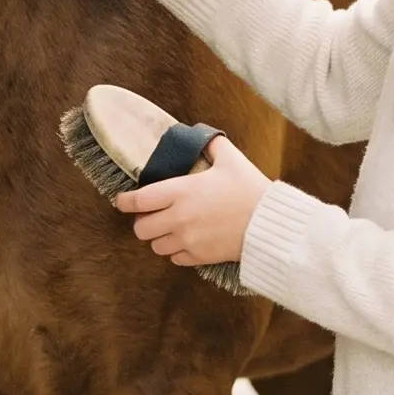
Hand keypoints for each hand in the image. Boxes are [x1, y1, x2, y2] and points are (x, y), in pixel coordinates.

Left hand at [113, 136, 269, 265]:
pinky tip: (186, 241)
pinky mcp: (199, 256)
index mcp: (181, 191)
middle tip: (151, 216)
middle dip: (143, 221)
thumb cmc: (250, 190)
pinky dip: (176, 251)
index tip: (123, 201)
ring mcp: (187, 240)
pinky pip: (175, 258)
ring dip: (159, 237)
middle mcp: (178, 217)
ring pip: (155, 246)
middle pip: (140, 228)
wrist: (270, 224)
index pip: (138, 200)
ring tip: (170, 229)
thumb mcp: (231, 160)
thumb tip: (202, 136)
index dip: (125, 201)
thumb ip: (212, 145)